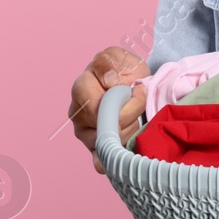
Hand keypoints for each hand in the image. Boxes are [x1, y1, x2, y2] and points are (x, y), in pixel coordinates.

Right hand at [69, 47, 149, 173]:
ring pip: (111, 143)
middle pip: (107, 127)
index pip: (99, 107)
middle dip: (131, 117)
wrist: (129, 81)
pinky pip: (101, 162)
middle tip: (140, 105)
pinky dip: (116, 159)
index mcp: (80, 90)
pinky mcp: (96, 148)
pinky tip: (127, 152)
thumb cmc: (121, 69)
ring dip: (130, 131)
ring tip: (135, 117)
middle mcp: (78, 116)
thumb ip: (107, 63)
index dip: (126, 103)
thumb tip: (109, 81)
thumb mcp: (115, 56)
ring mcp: (86, 134)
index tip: (140, 91)